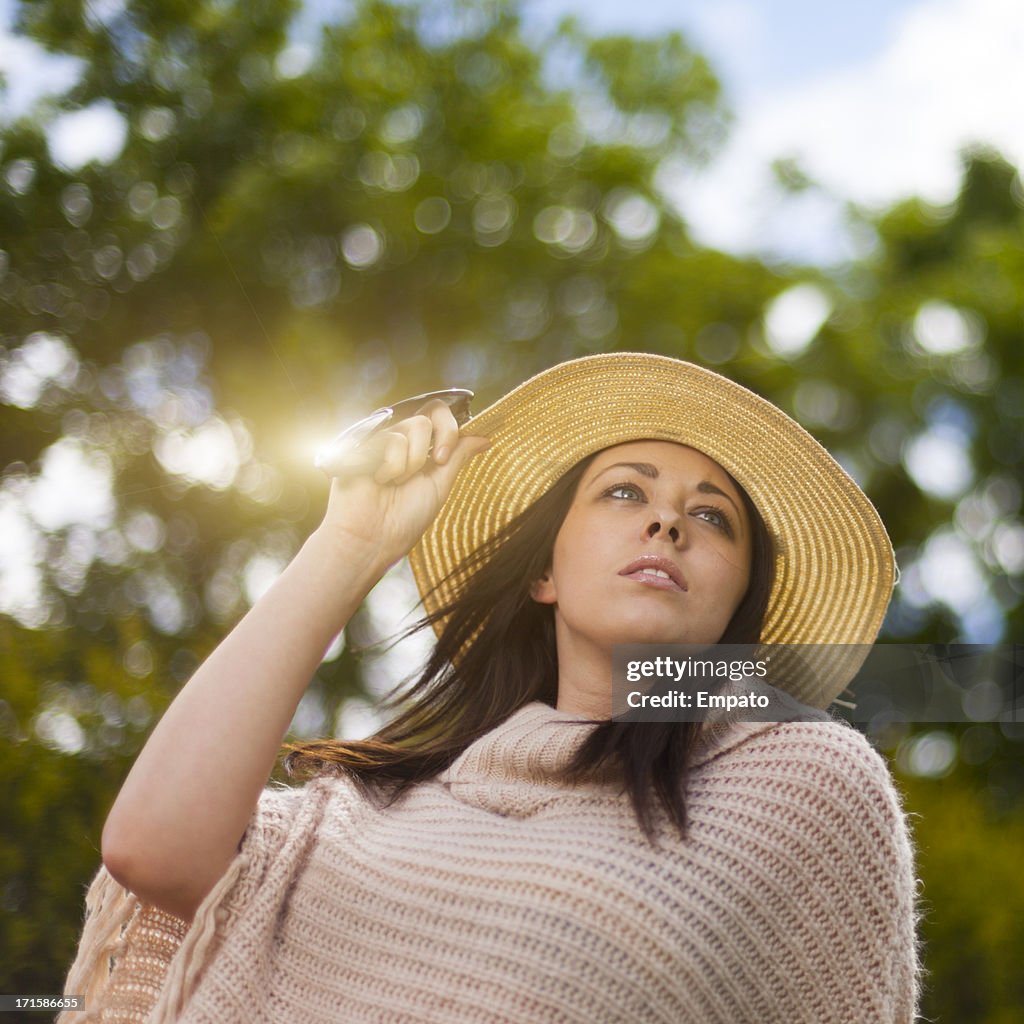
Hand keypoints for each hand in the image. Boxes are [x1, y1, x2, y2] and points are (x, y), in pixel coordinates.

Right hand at [317, 398, 489, 570]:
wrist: (373, 537)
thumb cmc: (404, 518)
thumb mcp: (440, 485)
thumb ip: (458, 456)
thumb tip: (484, 437)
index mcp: (422, 450)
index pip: (442, 417)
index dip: (451, 430)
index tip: (445, 459)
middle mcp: (404, 440)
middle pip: (434, 410)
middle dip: (444, 437)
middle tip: (435, 463)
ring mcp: (383, 439)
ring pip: (418, 425)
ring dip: (414, 461)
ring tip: (396, 483)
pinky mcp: (364, 442)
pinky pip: (394, 439)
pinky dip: (393, 466)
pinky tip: (378, 481)